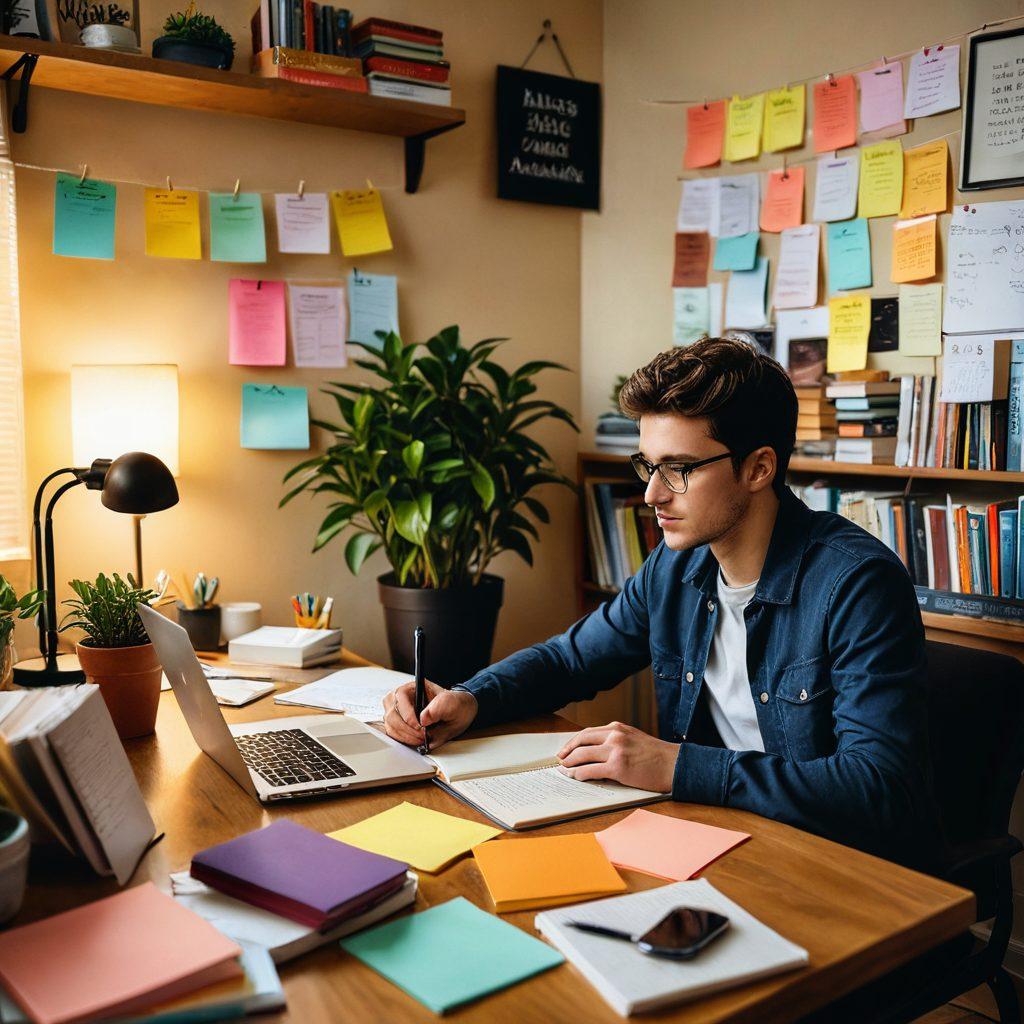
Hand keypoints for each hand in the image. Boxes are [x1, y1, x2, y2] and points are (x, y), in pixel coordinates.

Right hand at [381, 679, 477, 751]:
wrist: (458, 713)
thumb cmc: (453, 704)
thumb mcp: (452, 702)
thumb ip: (439, 707)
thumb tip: (423, 719)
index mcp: (413, 687)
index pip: (400, 697)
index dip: (408, 714)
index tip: (420, 726)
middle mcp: (401, 698)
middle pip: (392, 713)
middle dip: (407, 729)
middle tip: (422, 736)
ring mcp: (397, 711)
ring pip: (390, 725)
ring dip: (405, 736)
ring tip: (421, 739)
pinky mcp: (397, 724)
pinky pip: (392, 733)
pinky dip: (403, 739)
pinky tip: (415, 740)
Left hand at [556, 721, 677, 792]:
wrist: (674, 764)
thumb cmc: (656, 756)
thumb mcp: (634, 739)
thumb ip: (616, 742)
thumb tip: (596, 753)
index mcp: (617, 728)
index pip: (588, 732)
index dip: (573, 741)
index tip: (566, 749)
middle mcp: (614, 735)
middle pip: (581, 741)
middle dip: (567, 751)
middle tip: (560, 759)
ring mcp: (615, 750)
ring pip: (582, 755)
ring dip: (569, 763)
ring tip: (563, 769)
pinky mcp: (618, 767)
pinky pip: (590, 770)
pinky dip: (579, 774)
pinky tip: (574, 777)